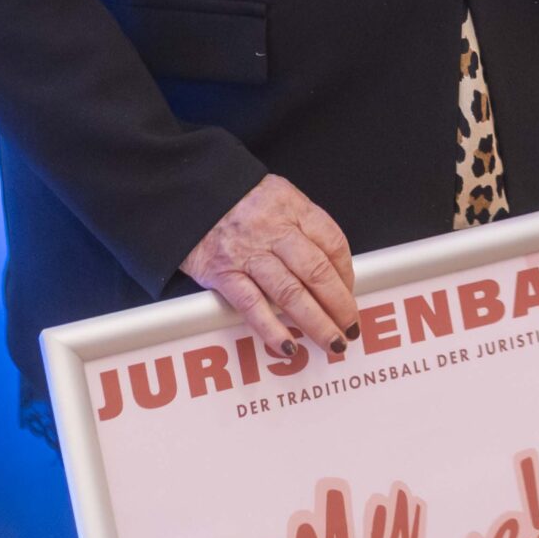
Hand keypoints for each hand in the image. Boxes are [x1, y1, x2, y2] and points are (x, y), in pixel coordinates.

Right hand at [180, 174, 358, 356]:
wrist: (187, 192)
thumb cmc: (236, 198)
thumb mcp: (276, 195)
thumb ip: (301, 225)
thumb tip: (330, 267)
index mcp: (291, 206)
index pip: (332, 242)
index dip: (347, 273)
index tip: (351, 292)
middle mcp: (273, 229)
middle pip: (317, 271)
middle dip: (340, 305)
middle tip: (351, 326)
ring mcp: (248, 252)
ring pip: (291, 293)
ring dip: (316, 323)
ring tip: (332, 342)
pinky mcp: (223, 273)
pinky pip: (252, 306)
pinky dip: (272, 329)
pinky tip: (288, 345)